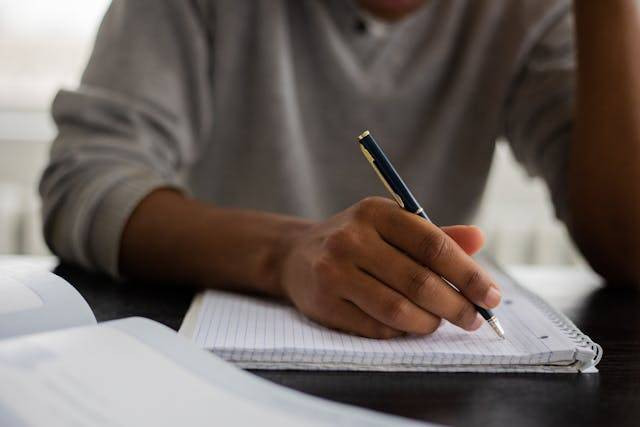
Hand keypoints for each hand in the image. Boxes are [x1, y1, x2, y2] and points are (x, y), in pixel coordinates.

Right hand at [279, 197, 500, 338]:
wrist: (295, 255)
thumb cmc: (357, 241)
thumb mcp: (391, 226)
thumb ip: (435, 236)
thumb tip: (479, 239)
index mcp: (376, 212)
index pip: (432, 244)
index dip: (468, 273)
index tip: (492, 296)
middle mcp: (352, 238)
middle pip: (419, 281)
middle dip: (456, 305)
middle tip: (474, 319)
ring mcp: (334, 271)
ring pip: (398, 310)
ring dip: (429, 323)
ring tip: (439, 322)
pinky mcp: (324, 303)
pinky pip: (376, 328)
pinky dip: (401, 332)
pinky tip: (408, 326)